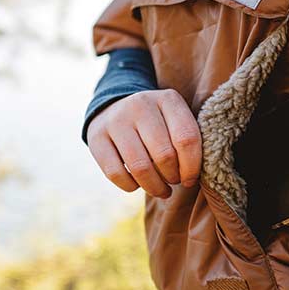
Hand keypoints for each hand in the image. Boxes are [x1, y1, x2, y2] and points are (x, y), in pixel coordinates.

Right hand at [87, 89, 201, 198]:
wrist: (115, 107)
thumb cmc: (156, 123)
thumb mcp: (174, 119)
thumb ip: (187, 141)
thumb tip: (190, 179)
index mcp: (167, 99)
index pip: (187, 138)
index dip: (192, 167)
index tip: (190, 179)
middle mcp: (140, 105)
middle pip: (164, 155)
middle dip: (173, 177)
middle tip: (174, 182)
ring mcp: (116, 120)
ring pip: (140, 167)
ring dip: (154, 187)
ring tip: (161, 190)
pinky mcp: (96, 137)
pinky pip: (116, 173)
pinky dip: (131, 186)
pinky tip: (137, 185)